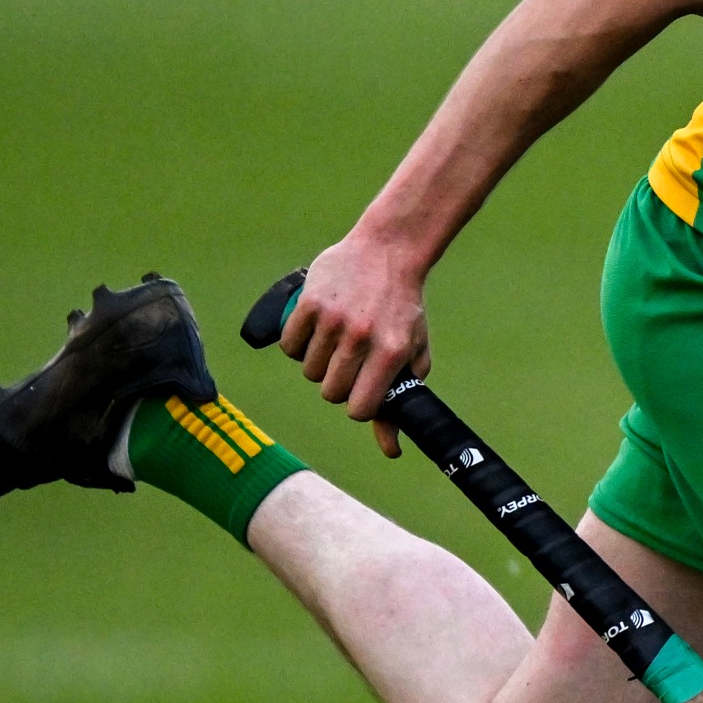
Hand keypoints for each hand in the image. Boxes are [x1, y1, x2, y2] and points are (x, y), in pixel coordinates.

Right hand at [279, 232, 432, 456]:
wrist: (388, 253)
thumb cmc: (402, 309)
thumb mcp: (412, 353)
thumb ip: (401, 400)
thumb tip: (390, 449)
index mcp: (392, 353)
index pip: (360, 408)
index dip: (358, 406)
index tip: (360, 395)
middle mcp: (362, 338)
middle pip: (331, 392)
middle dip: (338, 386)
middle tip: (348, 366)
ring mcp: (334, 320)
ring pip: (309, 370)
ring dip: (318, 364)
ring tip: (334, 344)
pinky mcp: (309, 303)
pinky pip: (289, 345)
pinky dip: (297, 344)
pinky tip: (314, 332)